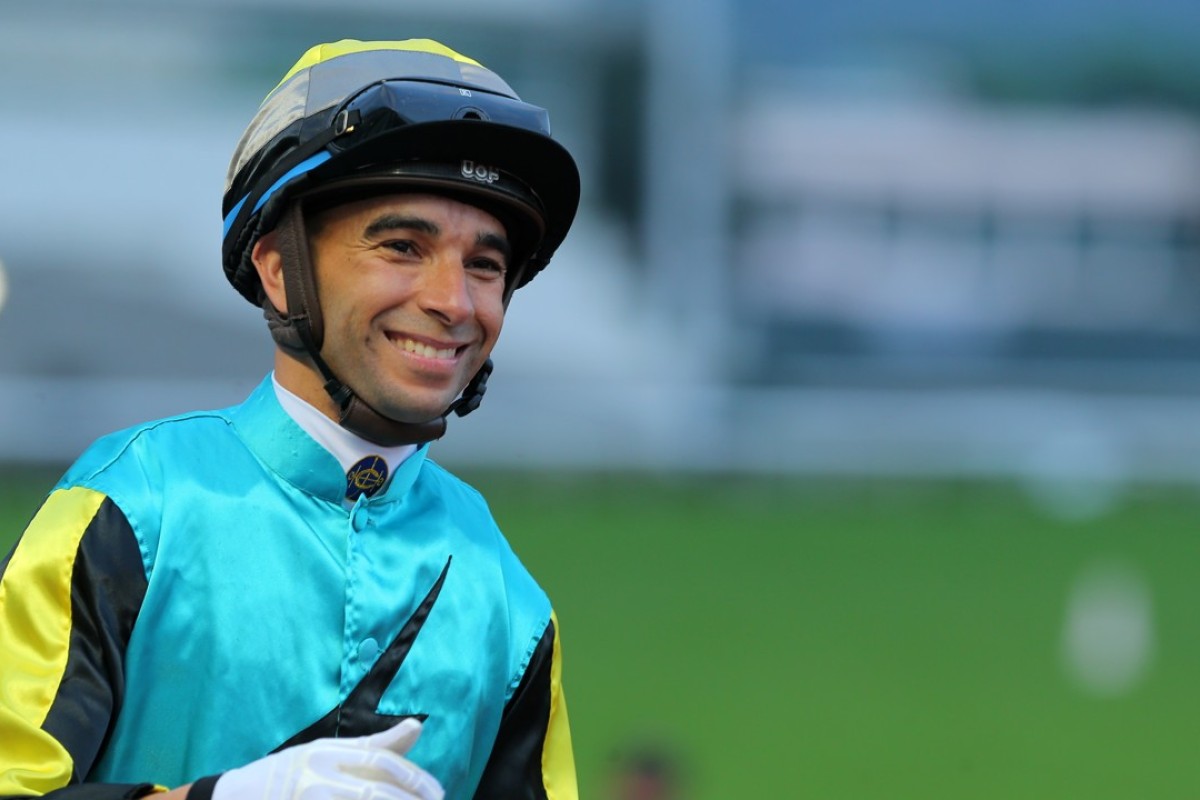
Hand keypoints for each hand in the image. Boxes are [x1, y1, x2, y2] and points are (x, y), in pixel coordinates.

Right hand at [212, 718, 443, 799]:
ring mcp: (307, 796)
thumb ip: (372, 745)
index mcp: (326, 752)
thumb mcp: (326, 753)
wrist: (233, 799)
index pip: (379, 761)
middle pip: (374, 790)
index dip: (413, 778)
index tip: (437, 792)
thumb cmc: (285, 776)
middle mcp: (316, 774)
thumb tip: (417, 727)